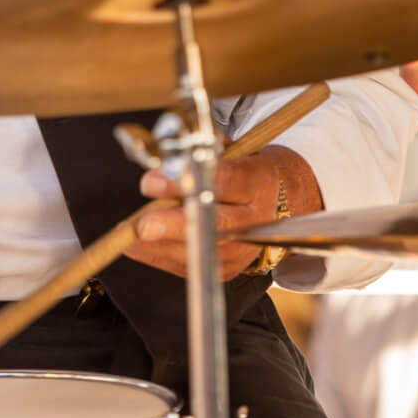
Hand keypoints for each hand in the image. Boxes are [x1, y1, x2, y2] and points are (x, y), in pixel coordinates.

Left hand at [123, 146, 320, 280]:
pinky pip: (192, 267)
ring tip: (128, 236)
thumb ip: (206, 153)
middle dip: (173, 225)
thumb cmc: (253, 169)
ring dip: (160, 245)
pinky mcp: (231, 268)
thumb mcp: (240, 149)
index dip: (186, 182)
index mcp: (260, 181)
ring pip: (202, 251)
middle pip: (215, 224)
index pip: (223, 182)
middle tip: (142, 224)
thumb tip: (165, 159)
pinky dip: (161, 258)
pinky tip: (138, 248)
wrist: (288, 202)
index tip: (151, 181)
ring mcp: (246, 248)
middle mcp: (257, 219)